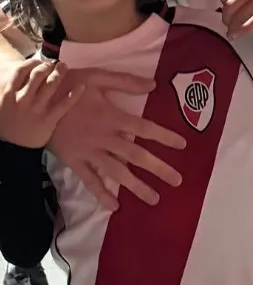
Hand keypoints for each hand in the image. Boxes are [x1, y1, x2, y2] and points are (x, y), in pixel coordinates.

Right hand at [0, 59, 84, 147]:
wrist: (13, 147)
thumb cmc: (8, 122)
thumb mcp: (4, 102)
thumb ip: (13, 88)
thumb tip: (25, 72)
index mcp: (9, 92)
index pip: (22, 70)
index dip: (33, 63)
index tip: (40, 62)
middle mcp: (23, 98)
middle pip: (38, 74)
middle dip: (48, 66)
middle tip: (55, 64)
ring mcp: (37, 109)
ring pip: (51, 84)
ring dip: (59, 73)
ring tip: (64, 67)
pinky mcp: (49, 119)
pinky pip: (64, 104)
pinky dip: (74, 94)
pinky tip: (82, 86)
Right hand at [49, 68, 185, 210]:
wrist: (38, 102)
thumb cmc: (70, 86)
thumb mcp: (97, 77)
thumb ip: (125, 81)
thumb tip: (153, 85)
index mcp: (113, 117)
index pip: (144, 128)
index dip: (164, 136)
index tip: (183, 145)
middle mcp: (105, 138)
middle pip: (136, 155)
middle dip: (158, 168)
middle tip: (177, 180)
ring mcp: (90, 152)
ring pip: (117, 172)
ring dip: (136, 187)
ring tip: (155, 199)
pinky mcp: (75, 162)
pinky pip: (90, 181)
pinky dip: (101, 194)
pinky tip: (114, 208)